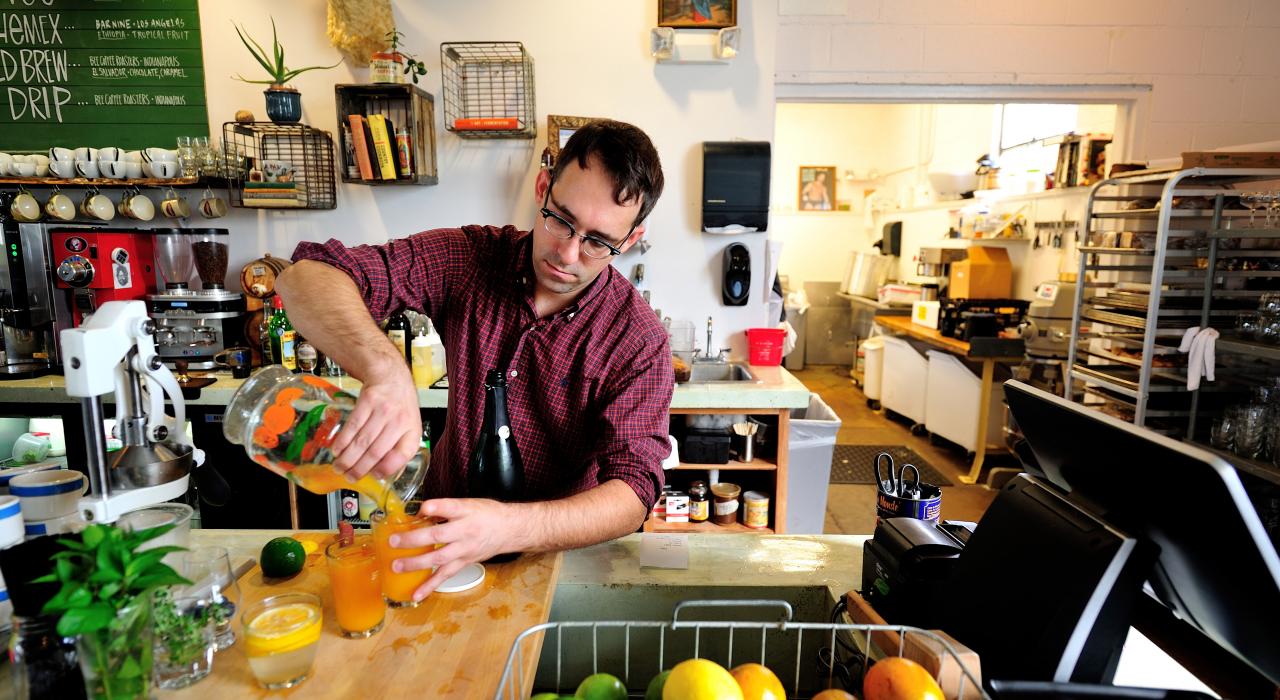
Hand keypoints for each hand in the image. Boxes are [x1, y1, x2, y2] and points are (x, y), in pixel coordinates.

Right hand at [330, 375, 420, 480]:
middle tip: (349, 477)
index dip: (387, 468)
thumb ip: (399, 447)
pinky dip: (343, 441)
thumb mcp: (409, 426)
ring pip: (362, 441)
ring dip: (348, 458)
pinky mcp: (367, 402)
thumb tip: (382, 471)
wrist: (391, 376)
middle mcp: (399, 420)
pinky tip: (337, 450)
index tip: (374, 476)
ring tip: (339, 467)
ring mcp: (383, 410)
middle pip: (376, 451)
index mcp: (412, 430)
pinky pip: (352, 426)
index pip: (402, 454)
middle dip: (359, 468)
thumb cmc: (400, 406)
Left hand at [388, 498, 523, 600]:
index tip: (423, 508)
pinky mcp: (464, 563)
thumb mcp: (469, 503)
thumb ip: (445, 508)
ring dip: (416, 564)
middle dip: (414, 539)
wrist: (509, 530)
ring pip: (439, 558)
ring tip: (396, 566)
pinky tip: (416, 594)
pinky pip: (445, 575)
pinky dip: (430, 586)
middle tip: (393, 541)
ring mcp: (465, 550)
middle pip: (439, 536)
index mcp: (467, 511)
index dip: (437, 507)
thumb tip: (419, 512)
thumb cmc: (487, 514)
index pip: (452, 507)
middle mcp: (466, 531)